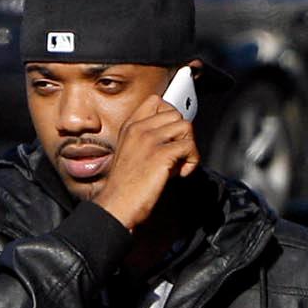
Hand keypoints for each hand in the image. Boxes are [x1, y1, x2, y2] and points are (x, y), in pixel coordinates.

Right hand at [93, 98, 199, 230]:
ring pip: (185, 127)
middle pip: (175, 113)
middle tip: (175, 156)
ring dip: (188, 147)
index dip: (170, 117)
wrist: (117, 206)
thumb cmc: (125, 187)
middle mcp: (139, 129)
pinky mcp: (161, 155)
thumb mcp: (132, 155)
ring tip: (178, 164)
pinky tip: (179, 174)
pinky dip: (191, 162)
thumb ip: (150, 142)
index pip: (157, 102)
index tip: (171, 137)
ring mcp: (149, 140)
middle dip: (181, 135)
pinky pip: (189, 146)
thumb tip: (175, 141)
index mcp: (130, 127)